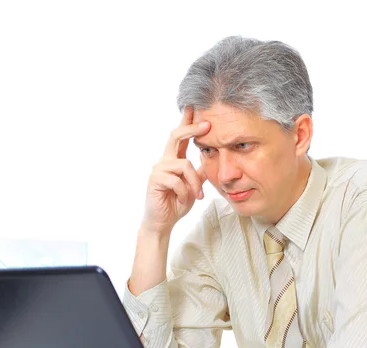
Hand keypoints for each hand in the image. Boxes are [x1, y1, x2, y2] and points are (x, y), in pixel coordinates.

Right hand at [141, 107, 211, 235]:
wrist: (162, 222)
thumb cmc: (176, 203)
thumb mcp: (193, 186)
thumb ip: (200, 172)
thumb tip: (211, 159)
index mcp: (174, 159)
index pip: (180, 136)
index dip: (187, 121)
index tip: (195, 106)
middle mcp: (164, 160)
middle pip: (176, 135)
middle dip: (192, 128)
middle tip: (208, 124)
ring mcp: (158, 169)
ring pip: (184, 165)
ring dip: (194, 182)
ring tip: (197, 195)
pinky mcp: (155, 180)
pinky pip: (177, 180)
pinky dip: (185, 192)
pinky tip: (183, 200)